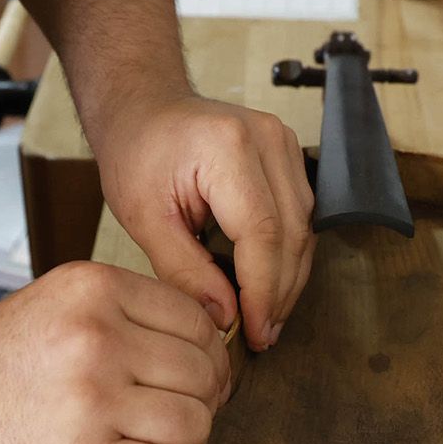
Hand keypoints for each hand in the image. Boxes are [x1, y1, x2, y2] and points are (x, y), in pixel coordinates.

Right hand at [0, 262, 231, 443]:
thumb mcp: (56, 304)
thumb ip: (127, 311)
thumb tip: (214, 342)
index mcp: (92, 288)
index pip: (197, 321)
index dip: (207, 357)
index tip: (190, 380)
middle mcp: (96, 338)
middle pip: (202, 374)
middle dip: (200, 403)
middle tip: (170, 419)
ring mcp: (90, 402)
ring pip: (194, 425)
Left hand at [93, 92, 315, 349]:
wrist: (145, 106)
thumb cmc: (137, 151)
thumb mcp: (143, 217)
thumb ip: (183, 270)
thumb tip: (224, 316)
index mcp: (227, 148)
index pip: (263, 233)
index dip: (263, 291)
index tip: (253, 332)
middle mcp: (268, 139)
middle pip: (293, 234)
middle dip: (279, 293)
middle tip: (261, 337)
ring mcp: (285, 143)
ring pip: (305, 229)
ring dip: (288, 280)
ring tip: (265, 321)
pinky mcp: (290, 154)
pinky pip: (302, 215)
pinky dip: (288, 256)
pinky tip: (270, 287)